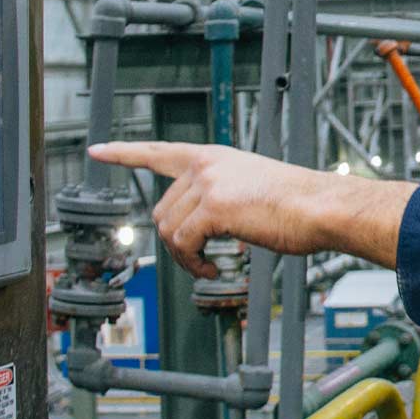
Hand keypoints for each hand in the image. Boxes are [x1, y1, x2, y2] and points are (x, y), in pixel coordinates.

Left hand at [86, 141, 414, 275]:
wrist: (320, 207)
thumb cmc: (297, 203)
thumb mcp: (251, 187)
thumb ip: (219, 194)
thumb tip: (199, 224)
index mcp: (214, 157)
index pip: (159, 151)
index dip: (125, 153)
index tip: (98, 150)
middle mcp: (206, 165)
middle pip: (162, 210)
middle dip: (176, 240)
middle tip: (201, 257)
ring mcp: (208, 184)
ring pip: (169, 230)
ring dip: (185, 255)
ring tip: (210, 263)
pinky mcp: (213, 207)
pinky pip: (183, 244)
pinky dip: (193, 263)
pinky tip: (212, 267)